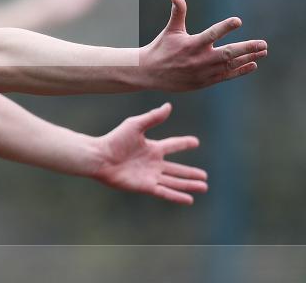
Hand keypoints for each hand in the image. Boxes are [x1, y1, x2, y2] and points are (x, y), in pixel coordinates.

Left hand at [92, 103, 206, 204]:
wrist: (100, 157)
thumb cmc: (115, 139)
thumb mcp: (136, 125)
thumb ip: (153, 117)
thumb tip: (169, 106)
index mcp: (152, 148)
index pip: (172, 145)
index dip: (184, 143)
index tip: (196, 142)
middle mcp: (153, 163)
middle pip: (177, 169)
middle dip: (191, 173)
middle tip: (205, 176)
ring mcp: (150, 176)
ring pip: (174, 182)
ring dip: (188, 185)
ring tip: (203, 187)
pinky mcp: (146, 186)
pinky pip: (165, 192)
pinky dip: (177, 196)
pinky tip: (189, 200)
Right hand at [138, 0, 267, 91]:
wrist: (150, 73)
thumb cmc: (162, 48)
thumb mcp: (170, 29)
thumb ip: (177, 12)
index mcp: (192, 44)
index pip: (211, 34)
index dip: (225, 27)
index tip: (238, 21)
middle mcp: (200, 59)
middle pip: (228, 53)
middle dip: (247, 48)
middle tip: (263, 43)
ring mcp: (204, 72)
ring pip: (231, 65)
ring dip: (248, 58)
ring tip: (263, 52)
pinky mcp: (205, 81)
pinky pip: (226, 76)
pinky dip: (240, 71)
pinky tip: (252, 64)